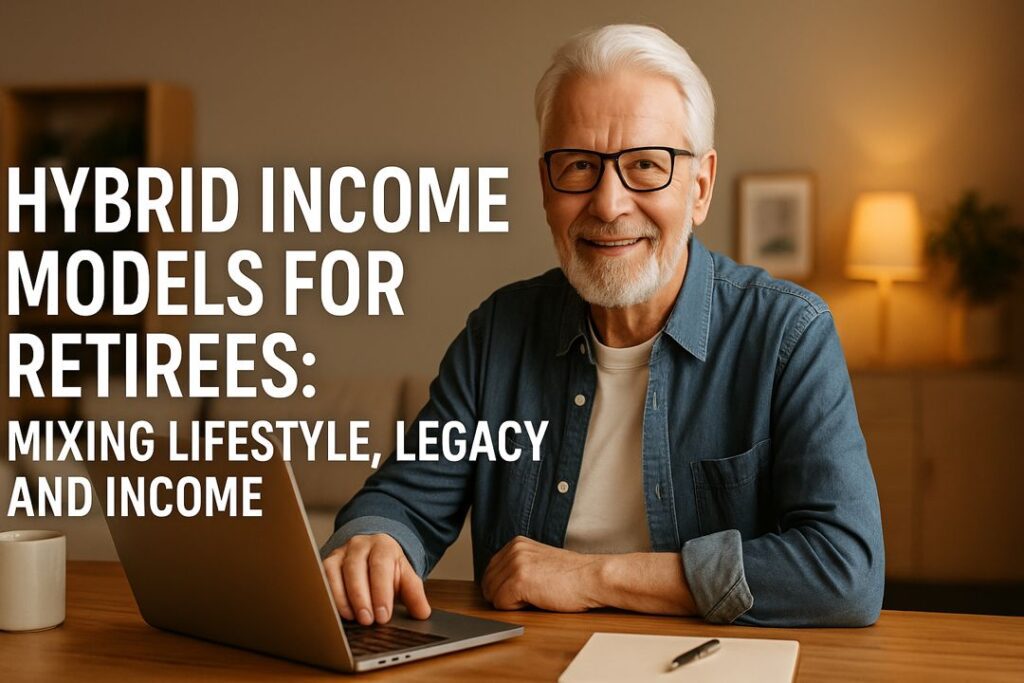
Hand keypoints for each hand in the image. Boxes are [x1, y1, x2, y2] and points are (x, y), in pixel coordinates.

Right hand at [323, 534, 430, 625]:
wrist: (373, 551)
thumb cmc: (388, 568)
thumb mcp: (405, 576)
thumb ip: (414, 593)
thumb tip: (422, 614)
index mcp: (383, 546)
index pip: (381, 566)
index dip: (381, 591)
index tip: (383, 615)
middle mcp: (359, 546)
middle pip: (356, 569)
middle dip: (361, 597)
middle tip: (368, 620)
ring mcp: (341, 553)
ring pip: (335, 573)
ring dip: (343, 599)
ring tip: (353, 619)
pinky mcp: (328, 563)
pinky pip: (323, 578)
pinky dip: (330, 596)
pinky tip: (338, 613)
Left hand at [481, 536, 603, 611]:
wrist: (592, 578)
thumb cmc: (572, 576)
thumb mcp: (539, 561)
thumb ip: (518, 565)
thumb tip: (496, 583)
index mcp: (517, 543)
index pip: (490, 570)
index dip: (502, 587)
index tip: (520, 591)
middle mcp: (513, 550)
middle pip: (488, 583)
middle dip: (504, 595)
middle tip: (530, 595)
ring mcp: (515, 564)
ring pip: (492, 595)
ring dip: (511, 602)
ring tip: (535, 595)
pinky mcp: (519, 581)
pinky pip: (501, 604)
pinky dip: (516, 608)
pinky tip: (536, 600)